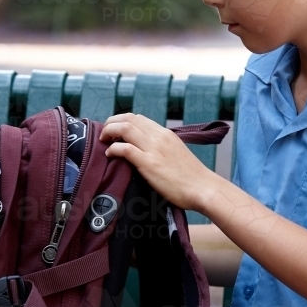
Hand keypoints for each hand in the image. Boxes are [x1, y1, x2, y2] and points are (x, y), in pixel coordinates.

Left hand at [99, 113, 218, 210]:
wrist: (203, 188)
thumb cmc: (191, 176)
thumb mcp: (176, 153)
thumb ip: (162, 147)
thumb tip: (147, 149)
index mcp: (165, 133)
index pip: (139, 118)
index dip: (122, 121)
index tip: (114, 130)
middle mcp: (159, 137)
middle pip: (129, 118)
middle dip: (111, 122)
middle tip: (104, 134)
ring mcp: (154, 149)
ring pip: (125, 128)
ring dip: (109, 132)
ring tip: (103, 141)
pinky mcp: (149, 164)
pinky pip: (125, 149)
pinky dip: (113, 149)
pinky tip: (110, 155)